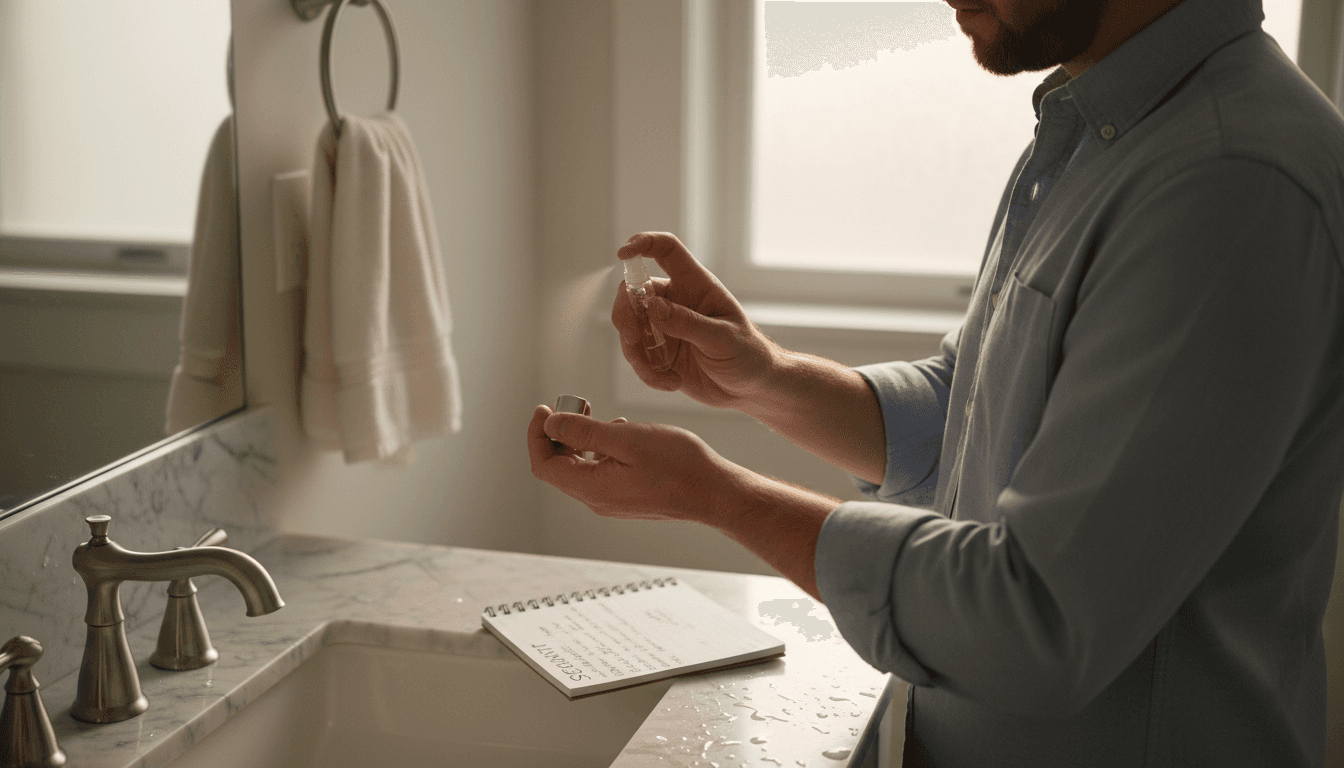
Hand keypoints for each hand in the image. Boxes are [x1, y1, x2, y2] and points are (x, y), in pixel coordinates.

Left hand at [527, 404, 736, 521]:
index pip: (544, 465)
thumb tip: (551, 424)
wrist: (713, 492)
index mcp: (591, 488)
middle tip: (574, 404)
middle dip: (558, 433)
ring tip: (595, 414)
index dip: (537, 435)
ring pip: (581, 468)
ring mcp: (613, 500)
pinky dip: (599, 449)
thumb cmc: (677, 464)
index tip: (545, 408)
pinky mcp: (628, 496)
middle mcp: (597, 500)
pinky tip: (619, 431)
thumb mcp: (626, 438)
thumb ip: (584, 432)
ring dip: (580, 439)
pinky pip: (601, 472)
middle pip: (560, 467)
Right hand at [614, 232, 779, 409]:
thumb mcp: (723, 339)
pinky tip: (672, 382)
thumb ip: (688, 323)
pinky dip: (646, 372)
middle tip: (632, 338)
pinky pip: (637, 355)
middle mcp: (675, 301)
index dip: (644, 243)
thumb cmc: (748, 354)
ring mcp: (664, 326)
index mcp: (696, 286)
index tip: (623, 254)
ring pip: (629, 327)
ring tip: (665, 375)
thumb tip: (652, 307)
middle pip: (633, 290)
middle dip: (625, 313)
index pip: (666, 251)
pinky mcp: (658, 351)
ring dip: (636, 352)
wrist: (750, 387)